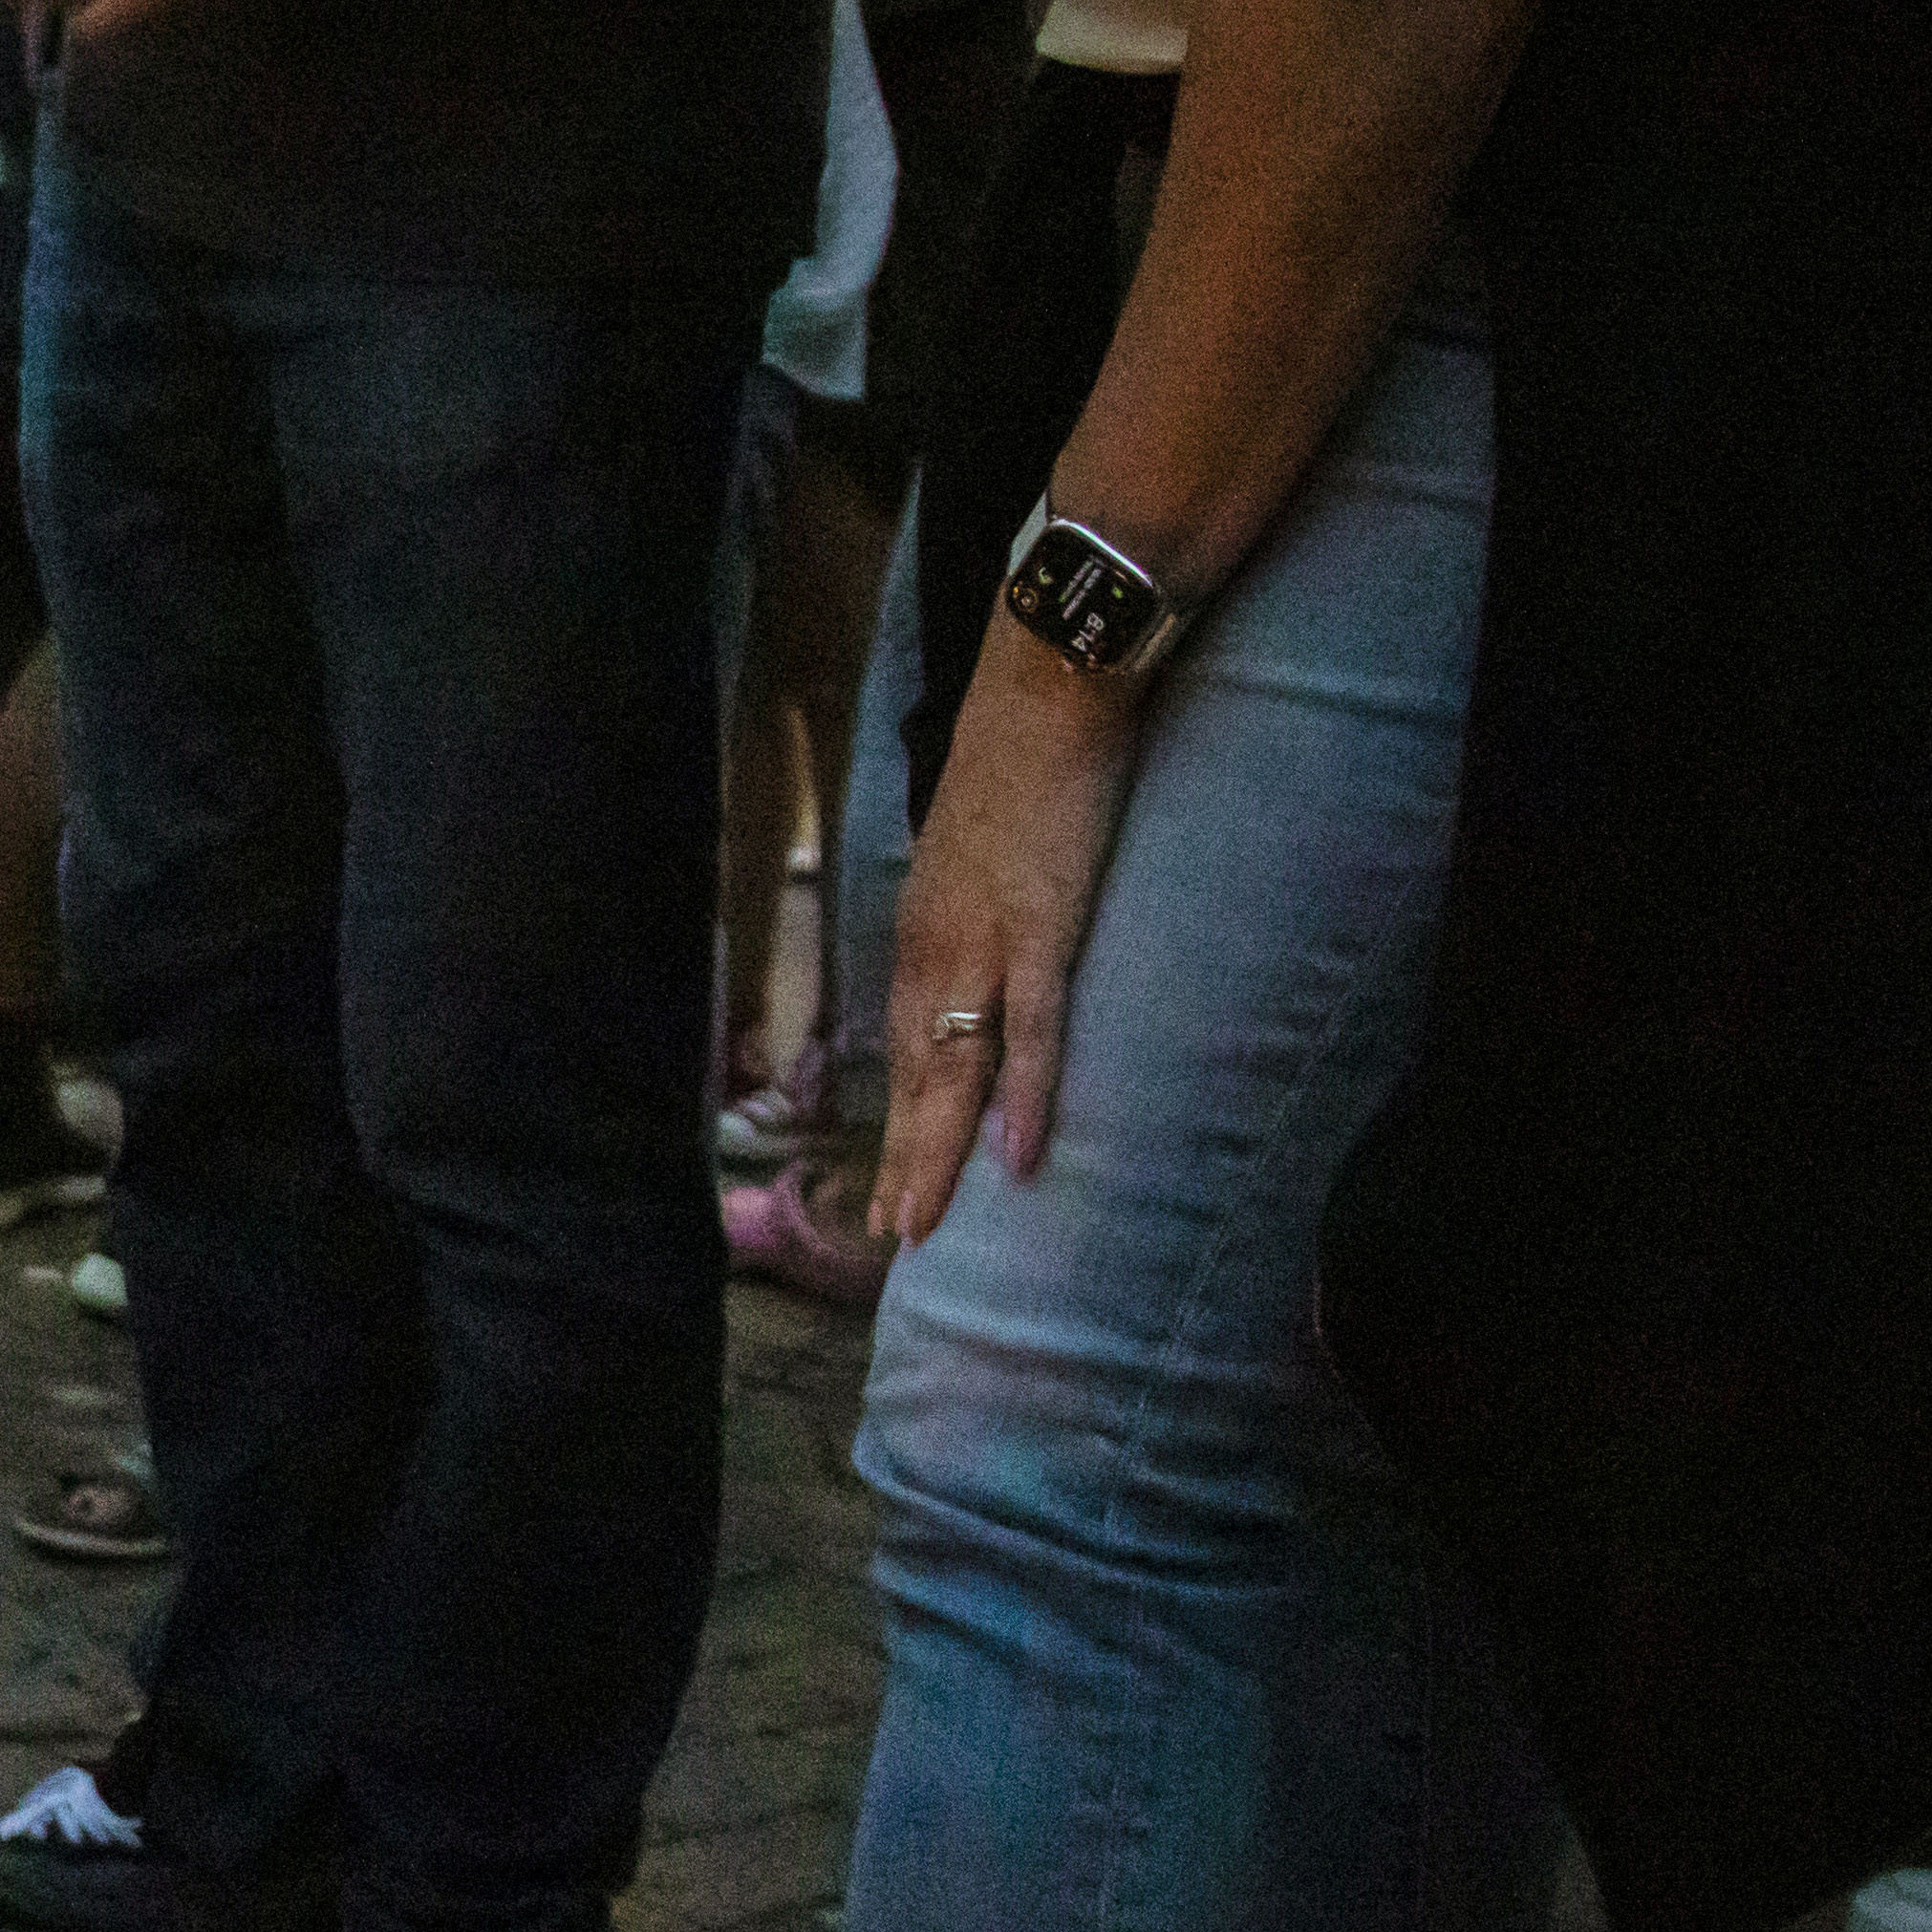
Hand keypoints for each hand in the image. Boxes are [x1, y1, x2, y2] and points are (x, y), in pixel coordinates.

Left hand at [869, 631, 1148, 1247]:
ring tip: (925, 1226)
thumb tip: (978, 957)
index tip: (887, 1183)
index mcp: (921, 933)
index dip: (898, 1119)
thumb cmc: (1017, 770)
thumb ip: (969, 915)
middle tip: (894, 1236)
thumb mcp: (972, 858)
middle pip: (914, 1077)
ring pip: (954, 1073)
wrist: (1045, 695)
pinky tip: (1019, 1160)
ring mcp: (984, 945)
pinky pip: (1033, 1033)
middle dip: (903, 1160)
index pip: (902, 1047)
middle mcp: (935, 950)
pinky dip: (1027, 1099)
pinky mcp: (1042, 931)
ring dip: (940, 1155)